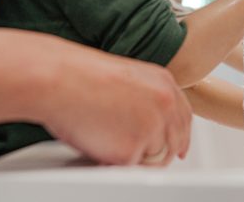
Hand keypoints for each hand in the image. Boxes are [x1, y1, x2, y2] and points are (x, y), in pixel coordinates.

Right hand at [38, 46, 191, 166]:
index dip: (181, 136)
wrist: (59, 79)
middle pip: (172, 143)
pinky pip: (127, 168)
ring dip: (131, 154)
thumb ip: (147, 98)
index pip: (184, 118)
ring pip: (150, 157)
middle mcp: (165, 105)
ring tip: (104, 132)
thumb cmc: (80, 75)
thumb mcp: (128, 77)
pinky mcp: (132, 151)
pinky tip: (96, 139)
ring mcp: (152, 128)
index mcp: (165, 84)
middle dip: (157, 152)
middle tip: (132, 150)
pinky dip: (111, 160)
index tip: (178, 147)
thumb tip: (149, 124)